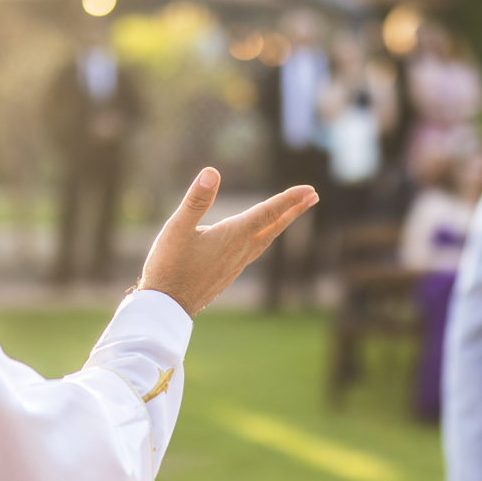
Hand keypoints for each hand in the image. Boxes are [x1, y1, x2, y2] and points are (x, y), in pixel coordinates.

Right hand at [140, 168, 316, 314]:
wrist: (168, 308)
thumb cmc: (168, 266)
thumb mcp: (177, 228)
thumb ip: (196, 200)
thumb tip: (211, 172)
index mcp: (232, 237)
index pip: (267, 213)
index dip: (289, 199)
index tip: (309, 189)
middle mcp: (240, 251)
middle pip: (274, 227)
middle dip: (294, 209)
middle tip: (313, 195)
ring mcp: (236, 264)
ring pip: (267, 239)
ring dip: (282, 223)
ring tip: (294, 211)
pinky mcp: (229, 273)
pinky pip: (256, 250)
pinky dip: (267, 236)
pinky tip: (262, 236)